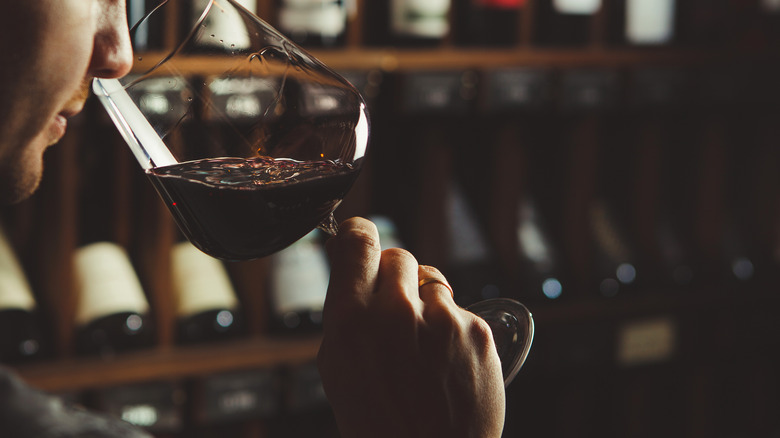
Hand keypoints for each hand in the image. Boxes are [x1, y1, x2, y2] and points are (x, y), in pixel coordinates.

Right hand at [317, 217, 504, 437]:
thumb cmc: (377, 421)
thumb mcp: (338, 367)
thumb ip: (344, 311)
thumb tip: (348, 261)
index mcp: (352, 321)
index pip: (359, 242)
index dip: (359, 233)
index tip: (360, 236)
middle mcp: (397, 311)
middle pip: (399, 255)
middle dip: (393, 276)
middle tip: (393, 310)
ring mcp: (442, 319)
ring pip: (431, 280)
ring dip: (424, 301)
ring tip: (421, 345)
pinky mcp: (477, 330)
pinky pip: (458, 309)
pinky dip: (450, 326)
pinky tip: (444, 360)